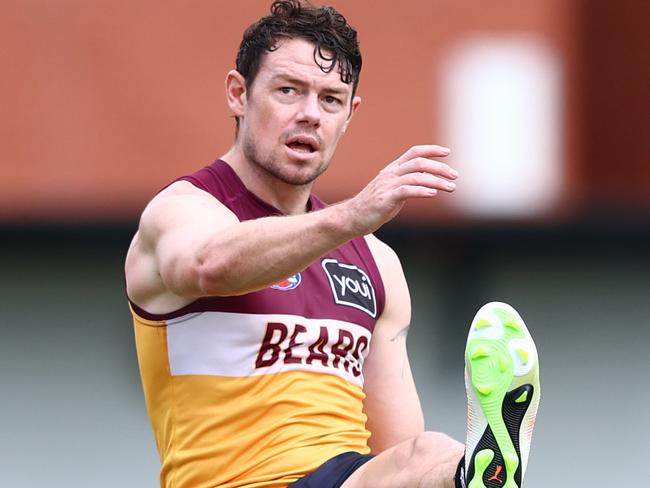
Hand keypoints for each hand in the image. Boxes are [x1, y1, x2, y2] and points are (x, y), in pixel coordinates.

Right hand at [339, 145, 457, 234]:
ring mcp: (387, 186)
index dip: (431, 150)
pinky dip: (422, 190)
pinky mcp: (386, 199)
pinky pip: (407, 191)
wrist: (352, 218)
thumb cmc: (373, 206)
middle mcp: (390, 174)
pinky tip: (433, 193)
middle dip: (440, 168)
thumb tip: (426, 183)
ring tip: (451, 187)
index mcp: (392, 170)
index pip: (413, 152)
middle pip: (419, 163)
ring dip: (437, 181)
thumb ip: (406, 185)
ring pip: (417, 176)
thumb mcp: (391, 191)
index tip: (447, 152)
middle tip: (455, 176)